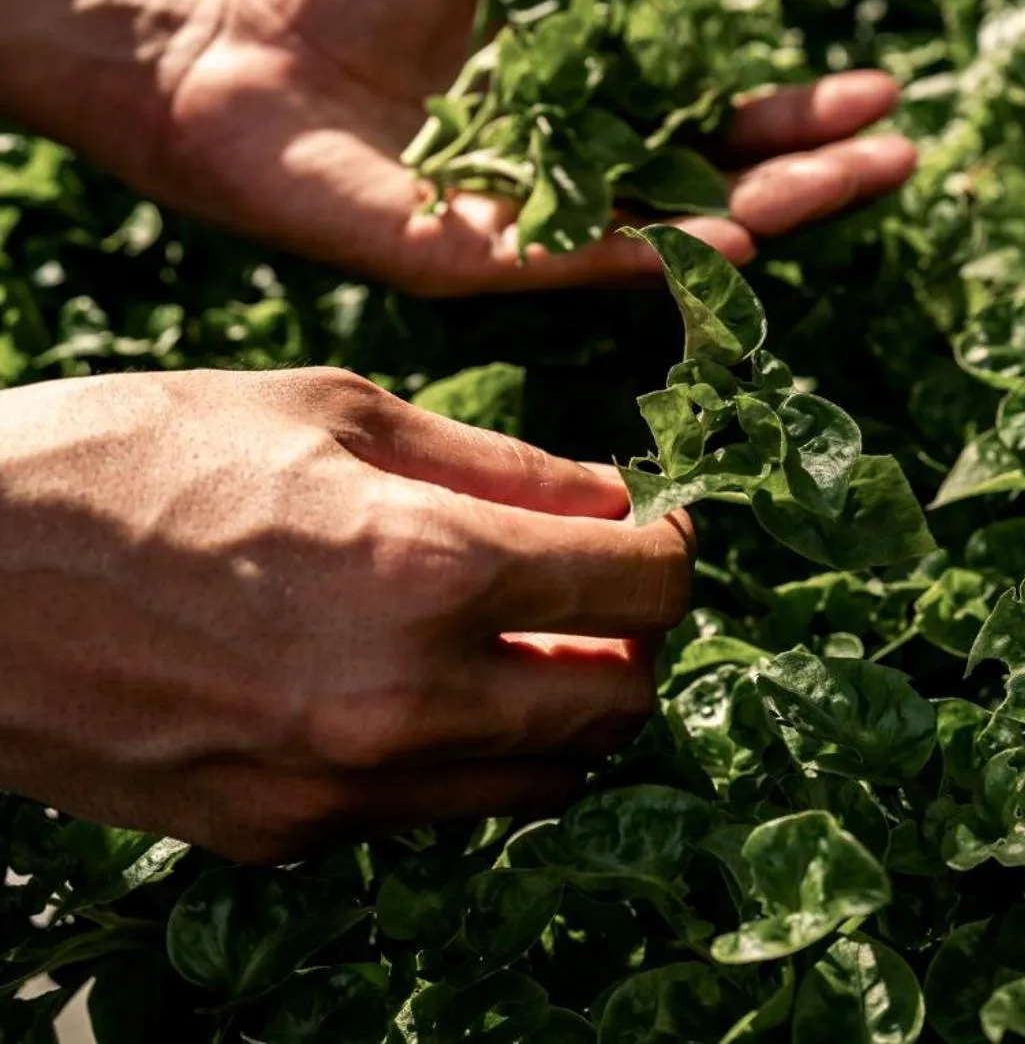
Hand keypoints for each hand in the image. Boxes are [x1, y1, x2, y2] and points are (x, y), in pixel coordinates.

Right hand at [0, 368, 690, 861]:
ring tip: (524, 643)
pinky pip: (434, 807)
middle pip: (616, 704)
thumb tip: (611, 501)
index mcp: (429, 565)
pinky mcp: (283, 833)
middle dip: (633, 644)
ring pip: (541, 777)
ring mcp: (341, 783)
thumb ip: (498, 467)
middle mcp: (404, 697)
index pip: (642, 590)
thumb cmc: (132, 458)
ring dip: (564, 711)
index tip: (656, 534)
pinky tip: (424, 688)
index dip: (670, 554)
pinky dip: (466, 754)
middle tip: (598, 594)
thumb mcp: (328, 413)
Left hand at [133, 0, 915, 294]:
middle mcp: (573, 177)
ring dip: (765, 213)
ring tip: (849, 181)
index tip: (880, 94)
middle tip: (902, 152)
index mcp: (588, 105)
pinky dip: (653, 251)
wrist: (219, 40)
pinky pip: (575, 260)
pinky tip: (730, 234)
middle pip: (720, 185)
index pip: (720, 121)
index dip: (798, 113)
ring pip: (668, 233)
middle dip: (815, 171)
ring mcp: (528, 227)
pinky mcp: (467, 258)